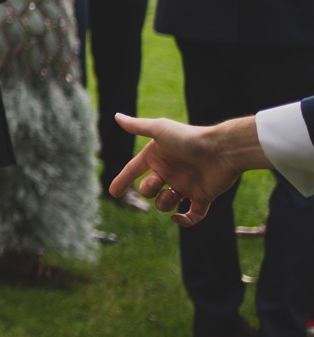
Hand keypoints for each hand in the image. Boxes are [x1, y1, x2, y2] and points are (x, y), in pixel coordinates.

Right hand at [109, 113, 266, 227]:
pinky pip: (192, 215)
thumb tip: (116, 116)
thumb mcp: (159, 130)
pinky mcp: (203, 197)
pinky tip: (178, 217)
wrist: (222, 150)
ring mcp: (186, 185)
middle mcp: (170, 172)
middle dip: (148, 190)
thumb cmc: (190, 138)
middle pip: (148, 189)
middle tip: (158, 182)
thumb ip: (137, 126)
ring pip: (166, 204)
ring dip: (164, 203)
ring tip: (172, 194)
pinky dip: (185, 221)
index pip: (134, 169)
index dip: (123, 180)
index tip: (113, 192)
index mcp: (158, 157)